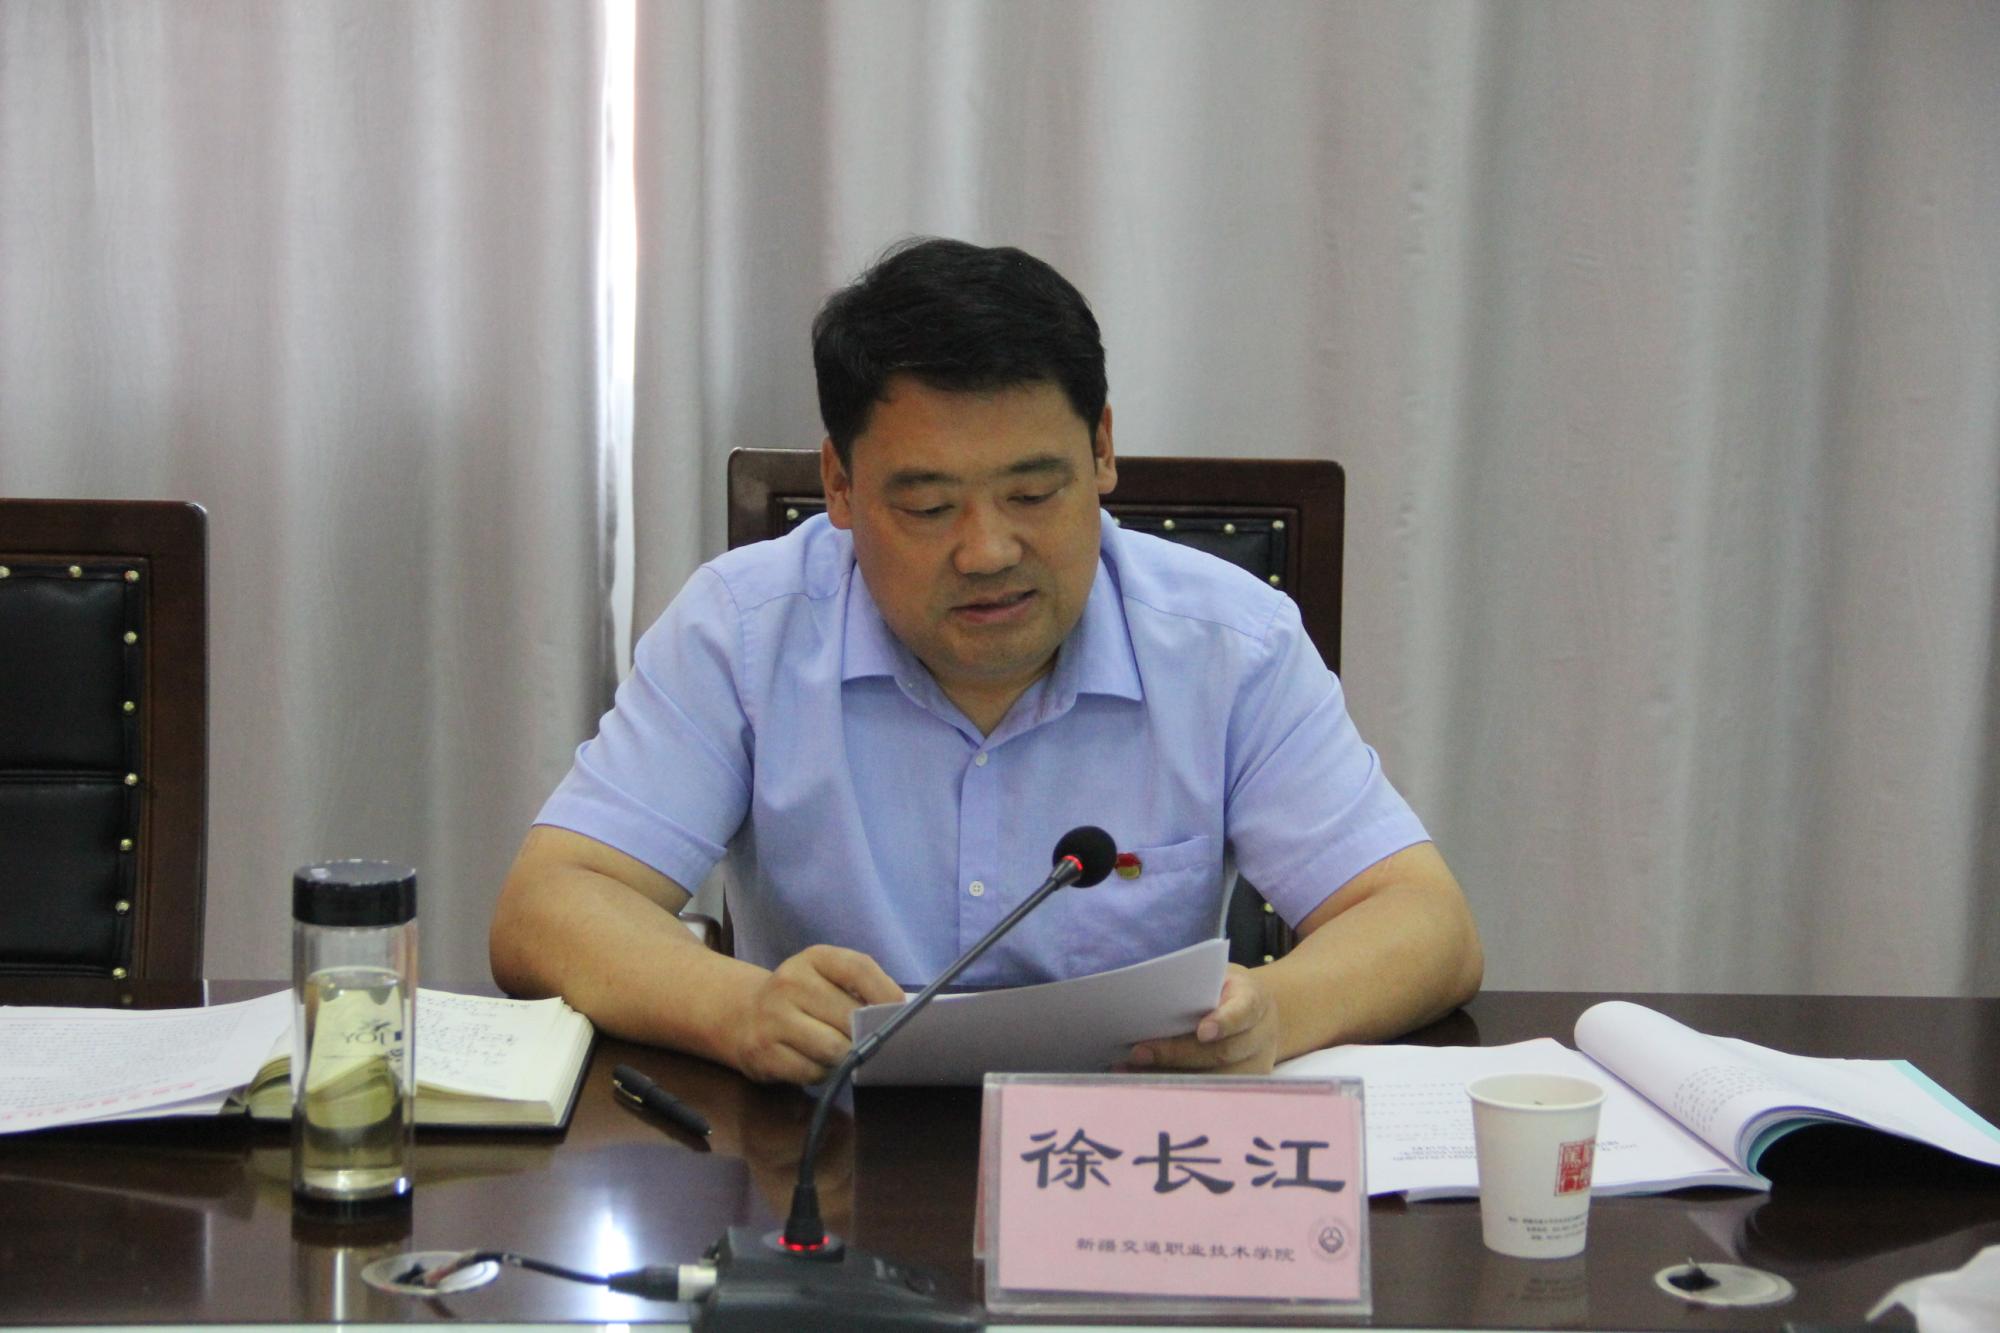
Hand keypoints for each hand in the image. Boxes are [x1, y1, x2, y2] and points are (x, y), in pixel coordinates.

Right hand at [728, 944, 903, 1084]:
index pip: (858, 968)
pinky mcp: (763, 1054)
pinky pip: (812, 1072)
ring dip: (847, 1057)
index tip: (899, 1011)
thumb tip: (898, 1017)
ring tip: (844, 1053)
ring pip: (833, 1048)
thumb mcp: (827, 979)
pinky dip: (824, 1073)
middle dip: (866, 1034)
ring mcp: (772, 1018)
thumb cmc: (802, 998)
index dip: (885, 992)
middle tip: (870, 1042)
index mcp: (814, 958)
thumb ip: (861, 989)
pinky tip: (818, 1063)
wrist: (742, 1015)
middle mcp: (790, 983)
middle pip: (849, 1016)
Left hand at [1123, 964, 1279, 1074]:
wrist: (1257, 1017)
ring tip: (1133, 1070)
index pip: (1243, 1011)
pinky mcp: (1243, 1087)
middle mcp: (1261, 1036)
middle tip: (1139, 1052)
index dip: (1224, 1022)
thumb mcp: (1216, 977)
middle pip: (1223, 1052)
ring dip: (1172, 1076)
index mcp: (1254, 999)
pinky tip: (1147, 1082)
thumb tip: (1146, 995)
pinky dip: (1176, 1088)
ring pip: (1215, 1079)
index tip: (1203, 1032)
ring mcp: (1255, 1066)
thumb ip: (1193, 985)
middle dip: (1178, 1054)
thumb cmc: (1224, 992)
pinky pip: (1210, 1092)